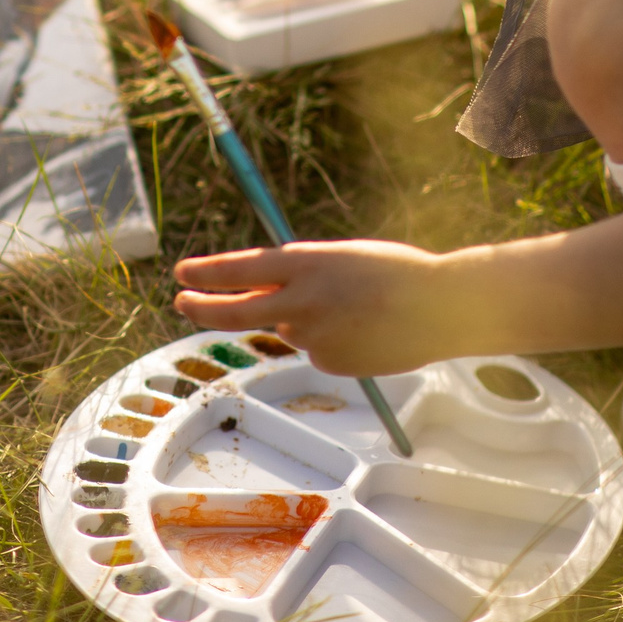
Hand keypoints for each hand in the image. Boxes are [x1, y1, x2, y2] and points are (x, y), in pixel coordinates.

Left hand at [174, 239, 466, 376]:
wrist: (441, 307)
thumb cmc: (396, 271)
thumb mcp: (340, 258)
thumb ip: (302, 274)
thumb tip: (269, 293)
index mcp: (305, 263)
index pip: (238, 269)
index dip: (205, 273)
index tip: (181, 273)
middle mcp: (301, 301)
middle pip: (234, 311)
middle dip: (202, 307)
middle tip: (182, 301)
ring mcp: (313, 336)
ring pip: (290, 327)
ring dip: (306, 318)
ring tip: (356, 307)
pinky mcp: (329, 362)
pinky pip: (318, 348)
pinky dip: (333, 339)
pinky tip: (366, 330)